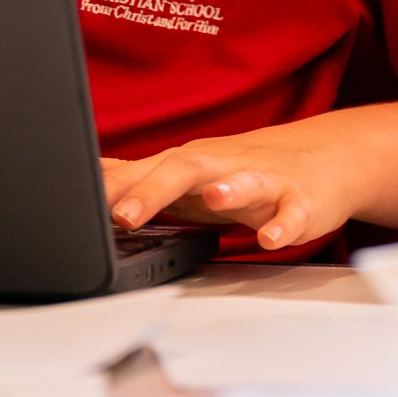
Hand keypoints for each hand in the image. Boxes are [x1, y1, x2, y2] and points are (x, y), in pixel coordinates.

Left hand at [101, 118, 366, 251]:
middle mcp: (223, 165)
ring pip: (244, 180)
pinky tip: (271, 238)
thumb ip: (140, 178)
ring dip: (228, 189)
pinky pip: (293, 214)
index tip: (76, 207)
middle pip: (183, 168)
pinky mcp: (301, 201)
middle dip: (153, 190)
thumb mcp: (187, 175)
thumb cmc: (244, 170)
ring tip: (212, 199)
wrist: (321, 158)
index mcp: (190, 163)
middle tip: (124, 215)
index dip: (110, 189)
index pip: (143, 170)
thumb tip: (91, 179)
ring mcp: (264, 181)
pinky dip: (283, 226)